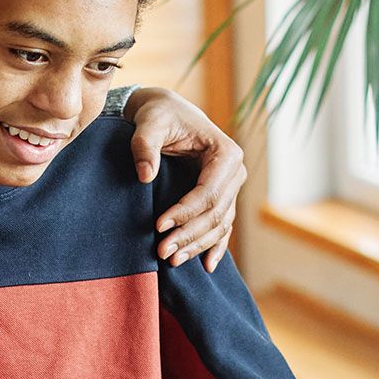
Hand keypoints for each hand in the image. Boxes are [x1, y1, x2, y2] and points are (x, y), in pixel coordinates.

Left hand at [123, 87, 245, 271]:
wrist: (166, 112)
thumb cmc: (159, 115)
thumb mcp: (149, 123)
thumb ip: (144, 146)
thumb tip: (144, 175)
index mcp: (225, 153)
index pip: (208, 193)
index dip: (185, 213)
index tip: (158, 226)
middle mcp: (234, 172)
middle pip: (216, 213)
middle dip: (189, 235)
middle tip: (162, 252)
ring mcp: (231, 187)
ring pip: (219, 225)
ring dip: (197, 245)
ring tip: (172, 259)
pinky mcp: (222, 197)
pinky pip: (222, 226)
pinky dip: (214, 246)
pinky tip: (206, 265)